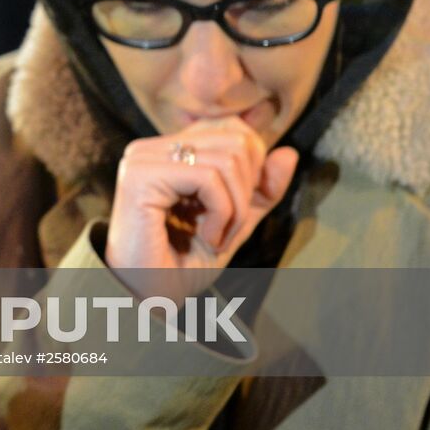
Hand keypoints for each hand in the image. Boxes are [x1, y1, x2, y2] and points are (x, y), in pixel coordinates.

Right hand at [104, 118, 298, 297]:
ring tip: (216, 237)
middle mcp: (152, 148)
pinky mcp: (141, 176)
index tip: (241, 212)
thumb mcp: (233, 223)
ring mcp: (143, 159)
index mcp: (168, 152)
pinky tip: (206, 237)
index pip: (231, 129)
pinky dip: (222, 213)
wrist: (147, 300)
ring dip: (236, 209)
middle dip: (248, 191)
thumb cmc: (180, 264)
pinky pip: (207, 177)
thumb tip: (289, 153)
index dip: (255, 168)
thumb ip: (260, 190)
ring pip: (227, 159)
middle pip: (236, 140)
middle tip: (229, 228)